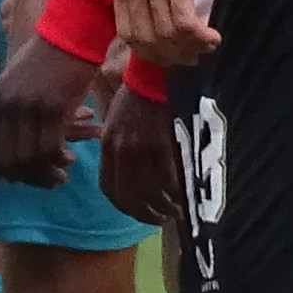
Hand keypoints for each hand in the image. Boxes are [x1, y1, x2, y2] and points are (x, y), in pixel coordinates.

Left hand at [0, 30, 100, 183]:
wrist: (72, 31)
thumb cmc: (51, 53)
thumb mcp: (20, 80)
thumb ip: (14, 106)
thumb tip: (18, 139)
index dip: (4, 168)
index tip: (21, 175)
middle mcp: (8, 106)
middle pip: (8, 159)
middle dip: (28, 177)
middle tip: (48, 180)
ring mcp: (29, 108)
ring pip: (30, 158)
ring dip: (46, 172)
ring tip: (62, 174)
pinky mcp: (53, 108)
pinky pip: (51, 148)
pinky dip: (58, 159)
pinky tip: (69, 158)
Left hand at [98, 82, 176, 227]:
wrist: (156, 74)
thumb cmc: (137, 95)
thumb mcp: (116, 123)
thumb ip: (118, 149)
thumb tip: (127, 175)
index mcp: (109, 146)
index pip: (110, 189)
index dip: (124, 206)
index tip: (137, 211)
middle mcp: (122, 153)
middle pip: (130, 198)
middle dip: (144, 214)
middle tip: (159, 218)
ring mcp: (143, 151)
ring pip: (151, 194)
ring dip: (163, 209)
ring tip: (174, 211)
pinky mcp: (164, 147)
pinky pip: (169, 182)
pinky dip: (176, 195)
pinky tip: (184, 198)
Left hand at [111, 0, 219, 64]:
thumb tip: (160, 21)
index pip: (127, 33)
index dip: (150, 52)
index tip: (171, 57)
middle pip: (147, 39)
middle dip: (172, 56)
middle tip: (193, 57)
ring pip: (167, 34)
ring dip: (190, 48)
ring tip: (207, 46)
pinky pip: (184, 21)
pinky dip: (199, 36)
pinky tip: (213, 37)